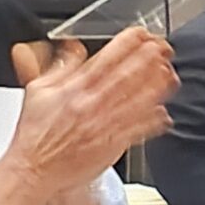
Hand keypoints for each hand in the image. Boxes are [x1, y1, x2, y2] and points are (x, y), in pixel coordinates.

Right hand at [9, 27, 176, 196]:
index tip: (141, 34)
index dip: (128, 42)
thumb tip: (73, 48)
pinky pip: (138, 130)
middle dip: (149, 58)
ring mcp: (105, 125)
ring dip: (157, 85)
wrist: (34, 169)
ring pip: (138, 100)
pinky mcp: (112, 145)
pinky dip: (153, 120)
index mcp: (75, 88)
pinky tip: (163, 112)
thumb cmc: (35, 135)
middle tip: (163, 48)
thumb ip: (60, 67)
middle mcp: (93, 104)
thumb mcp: (39, 91)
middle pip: (128, 75)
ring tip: (169, 74)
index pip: (108, 58)